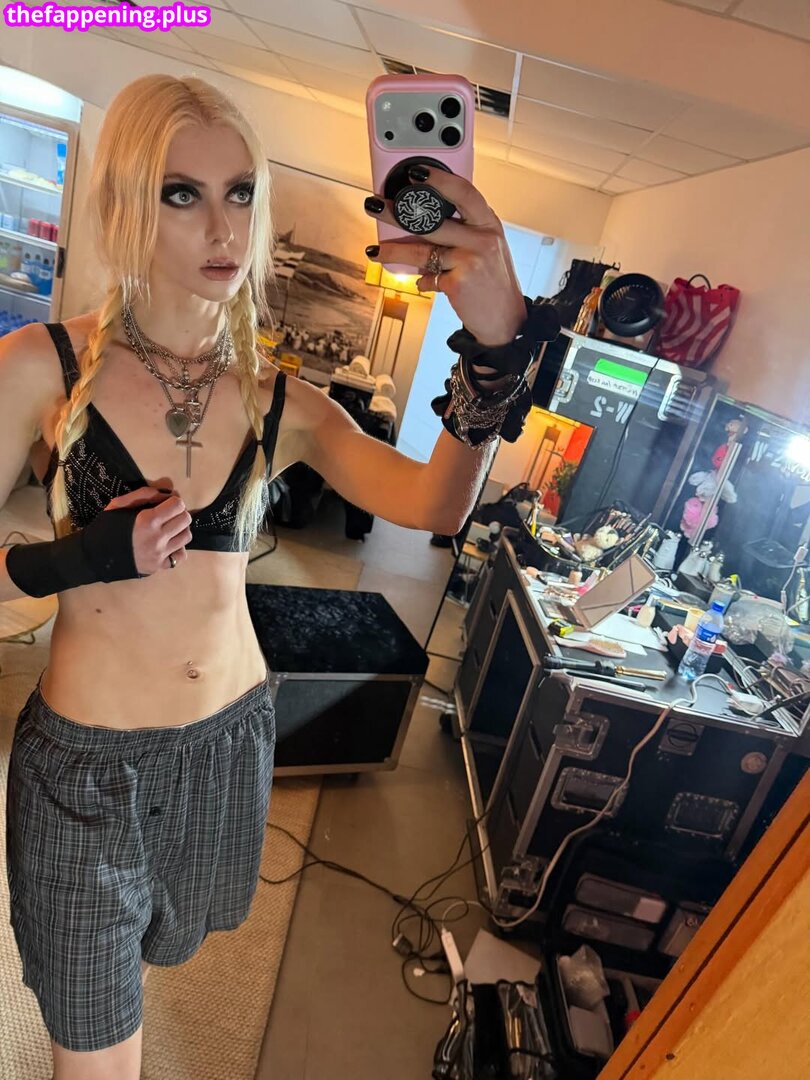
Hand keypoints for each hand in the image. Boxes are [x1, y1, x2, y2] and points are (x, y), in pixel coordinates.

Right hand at [104, 486, 190, 573]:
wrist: (94, 556)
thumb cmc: (106, 528)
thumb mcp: (118, 505)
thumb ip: (142, 495)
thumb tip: (165, 493)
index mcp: (147, 520)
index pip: (178, 505)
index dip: (174, 502)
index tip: (166, 504)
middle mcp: (157, 538)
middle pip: (186, 519)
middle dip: (179, 514)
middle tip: (169, 516)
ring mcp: (160, 554)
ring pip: (186, 536)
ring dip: (180, 530)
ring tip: (169, 529)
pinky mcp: (160, 566)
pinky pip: (181, 556)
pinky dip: (178, 549)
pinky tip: (168, 545)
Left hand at [364, 167, 525, 346]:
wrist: (506, 320)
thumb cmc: (492, 281)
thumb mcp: (486, 248)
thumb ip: (463, 232)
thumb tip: (422, 223)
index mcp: (488, 223)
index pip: (463, 192)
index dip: (439, 179)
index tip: (415, 172)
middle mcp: (482, 238)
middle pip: (432, 220)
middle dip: (398, 213)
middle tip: (375, 205)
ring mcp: (470, 260)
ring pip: (422, 251)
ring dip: (394, 251)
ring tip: (375, 251)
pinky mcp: (458, 283)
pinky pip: (428, 278)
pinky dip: (422, 281)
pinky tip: (422, 282)